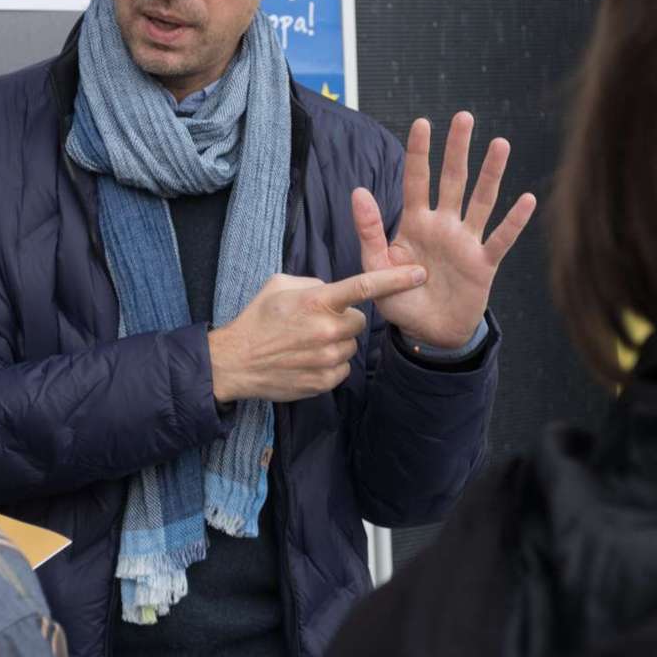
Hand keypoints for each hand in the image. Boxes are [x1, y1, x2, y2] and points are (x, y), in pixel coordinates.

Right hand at [208, 268, 428, 403]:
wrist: (236, 362)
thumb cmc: (257, 319)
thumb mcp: (280, 285)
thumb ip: (313, 284)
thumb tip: (334, 291)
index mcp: (317, 302)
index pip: (365, 287)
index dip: (396, 280)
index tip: (420, 274)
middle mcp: (327, 330)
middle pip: (359, 321)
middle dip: (344, 320)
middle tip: (318, 323)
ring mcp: (327, 359)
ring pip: (351, 347)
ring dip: (337, 343)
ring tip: (307, 343)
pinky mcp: (324, 382)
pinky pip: (342, 369)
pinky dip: (330, 364)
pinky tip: (306, 360)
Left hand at [353, 113, 536, 350]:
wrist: (427, 334)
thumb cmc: (400, 299)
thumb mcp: (375, 266)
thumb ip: (370, 230)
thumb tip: (358, 191)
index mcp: (415, 223)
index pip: (416, 180)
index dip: (419, 152)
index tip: (422, 122)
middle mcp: (444, 225)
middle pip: (452, 179)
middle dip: (457, 148)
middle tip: (464, 116)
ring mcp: (466, 242)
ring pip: (481, 200)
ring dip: (491, 173)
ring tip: (501, 144)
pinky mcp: (484, 263)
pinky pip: (501, 238)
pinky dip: (514, 221)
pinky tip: (527, 199)